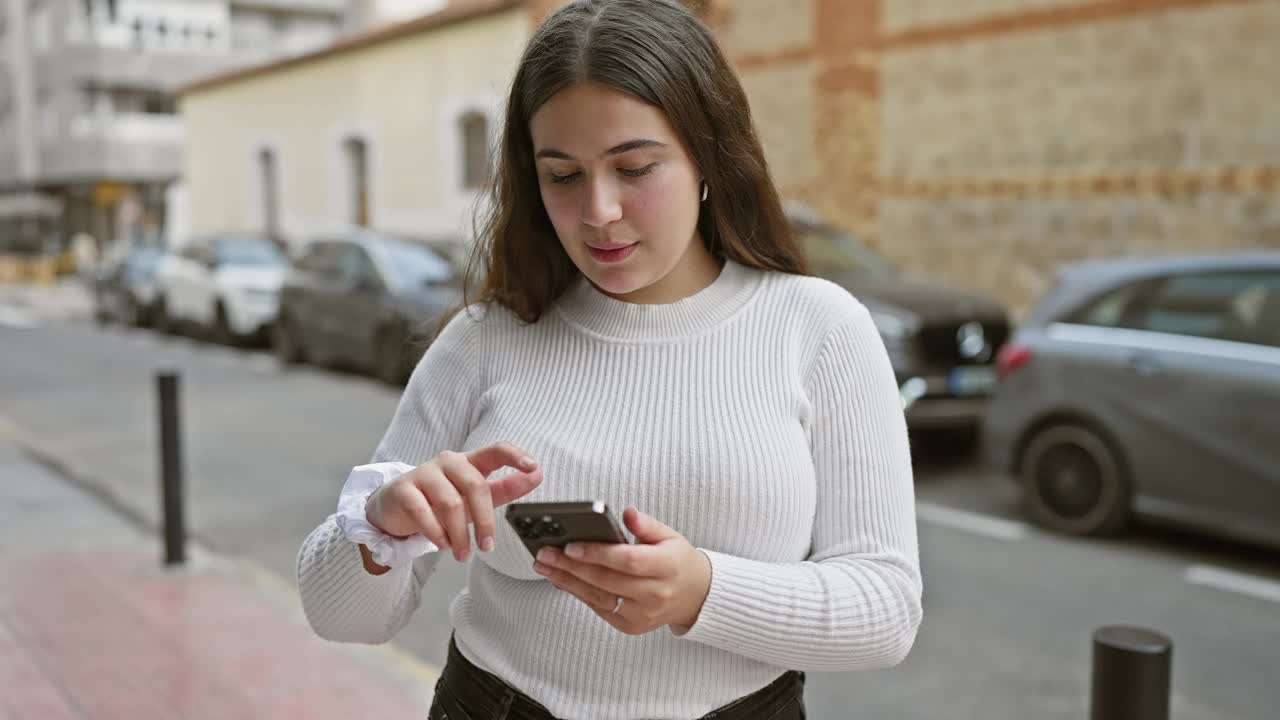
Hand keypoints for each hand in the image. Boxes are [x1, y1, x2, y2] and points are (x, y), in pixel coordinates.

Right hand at [365, 443, 542, 562]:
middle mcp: (448, 462)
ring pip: (450, 502)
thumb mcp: (475, 497)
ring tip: (462, 553)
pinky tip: (442, 544)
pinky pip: (422, 510)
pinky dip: (435, 532)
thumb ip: (505, 488)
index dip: (515, 456)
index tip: (533, 467)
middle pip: (475, 485)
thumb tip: (538, 475)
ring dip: (459, 534)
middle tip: (487, 547)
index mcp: (470, 462)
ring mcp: (424, 473)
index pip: (496, 450)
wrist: (396, 508)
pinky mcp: (403, 489)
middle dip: (485, 520)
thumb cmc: (441, 501)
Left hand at [532, 507, 711, 633]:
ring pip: (598, 597)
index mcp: (667, 567)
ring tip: (543, 565)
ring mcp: (641, 614)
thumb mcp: (669, 536)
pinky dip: (577, 592)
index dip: (598, 554)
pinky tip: (559, 578)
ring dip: (566, 581)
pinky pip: (598, 608)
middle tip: (546, 552)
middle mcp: (655, 594)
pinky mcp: (629, 625)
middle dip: (572, 566)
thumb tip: (626, 513)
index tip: (571, 545)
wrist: (693, 596)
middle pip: (607, 580)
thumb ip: (646, 524)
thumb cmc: (676, 561)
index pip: (628, 561)